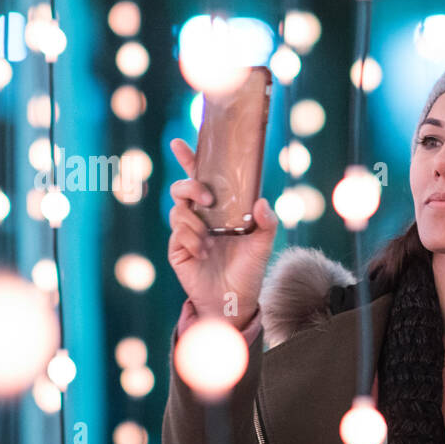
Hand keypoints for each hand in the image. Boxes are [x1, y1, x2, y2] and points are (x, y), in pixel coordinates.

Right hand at [167, 137, 278, 324]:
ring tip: (210, 240)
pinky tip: (203, 253)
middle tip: (208, 199)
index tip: (180, 143)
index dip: (189, 159)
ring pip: (177, 211)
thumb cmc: (249, 270)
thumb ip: (267, 222)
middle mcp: (200, 216)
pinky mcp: (177, 249)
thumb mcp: (264, 244)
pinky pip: (177, 234)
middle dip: (191, 186)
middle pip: (182, 189)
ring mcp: (186, 232)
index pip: (201, 179)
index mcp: (219, 209)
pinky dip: (191, 240)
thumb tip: (261, 201)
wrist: (235, 300)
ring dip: (195, 223)